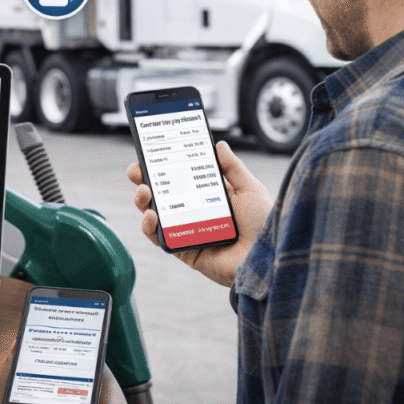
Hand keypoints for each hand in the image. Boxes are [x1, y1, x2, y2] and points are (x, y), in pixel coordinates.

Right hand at [126, 140, 272, 286]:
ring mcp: (187, 231)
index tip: (151, 154)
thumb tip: (219, 145)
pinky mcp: (183, 249)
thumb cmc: (264, 225)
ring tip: (144, 191)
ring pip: (155, 214)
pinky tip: (151, 216)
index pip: (181, 178)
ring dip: (143, 201)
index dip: (164, 166)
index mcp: (211, 196)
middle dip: (145, 180)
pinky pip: (159, 238)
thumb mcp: (250, 189)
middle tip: (136, 171)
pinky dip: (149, 227)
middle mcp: (196, 213)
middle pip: (162, 194)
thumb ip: (232, 168)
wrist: (267, 257)